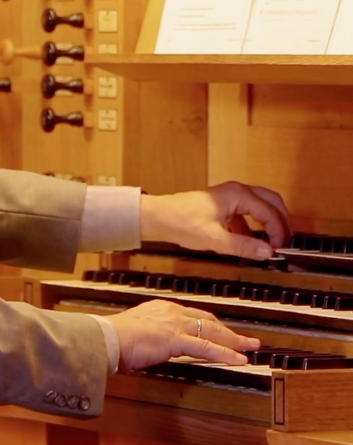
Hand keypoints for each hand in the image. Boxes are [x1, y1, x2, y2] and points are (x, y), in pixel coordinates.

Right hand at [109, 299, 258, 371]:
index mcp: (162, 308)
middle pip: (208, 320)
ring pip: (212, 332)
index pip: (193, 315)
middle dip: (229, 331)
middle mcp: (171, 312)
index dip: (212, 324)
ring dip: (234, 341)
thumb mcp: (137, 330)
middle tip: (246, 339)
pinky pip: (207, 347)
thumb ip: (152, 333)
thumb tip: (156, 343)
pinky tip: (238, 359)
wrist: (108, 338)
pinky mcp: (176, 339)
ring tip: (250, 348)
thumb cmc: (116, 337)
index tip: (223, 331)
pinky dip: (226, 354)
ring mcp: (175, 324)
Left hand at [140, 181, 290, 260]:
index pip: (269, 211)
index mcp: (237, 195)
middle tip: (287, 240)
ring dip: (268, 222)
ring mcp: (228, 197)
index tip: (281, 248)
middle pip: (270, 201)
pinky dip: (252, 226)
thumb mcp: (215, 238)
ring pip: (259, 206)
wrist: (158, 217)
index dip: (279, 230)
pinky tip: (249, 242)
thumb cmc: (181, 222)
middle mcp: (235, 192)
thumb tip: (268, 252)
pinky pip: (245, 213)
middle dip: (282, 220)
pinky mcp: (221, 206)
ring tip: (272, 242)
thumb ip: (243, 246)